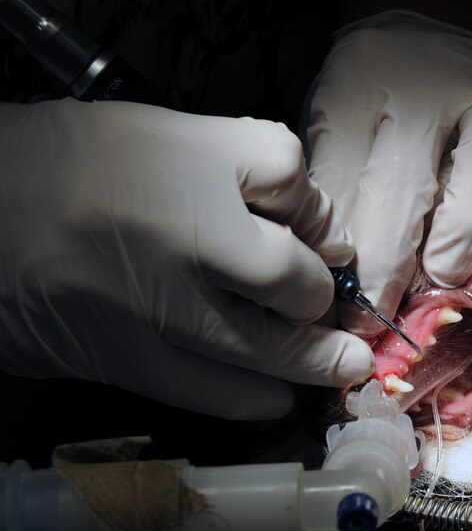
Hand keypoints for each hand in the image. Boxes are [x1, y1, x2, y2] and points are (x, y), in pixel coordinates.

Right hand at [0, 99, 373, 418]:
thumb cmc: (67, 166)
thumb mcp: (154, 133)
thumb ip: (230, 162)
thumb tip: (298, 215)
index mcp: (183, 156)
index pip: (286, 168)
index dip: (304, 197)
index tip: (296, 216)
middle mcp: (176, 230)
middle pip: (288, 272)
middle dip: (318, 291)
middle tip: (330, 303)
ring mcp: (153, 302)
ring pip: (262, 343)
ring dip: (313, 359)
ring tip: (344, 366)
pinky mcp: (125, 357)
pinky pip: (207, 390)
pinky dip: (253, 397)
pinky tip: (276, 396)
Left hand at [306, 11, 471, 332]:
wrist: (418, 40)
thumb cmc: (369, 106)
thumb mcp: (333, 134)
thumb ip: (337, 197)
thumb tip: (342, 292)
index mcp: (357, 85)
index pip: (343, 180)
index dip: (343, 257)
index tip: (346, 309)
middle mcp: (427, 81)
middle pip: (408, 177)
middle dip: (390, 259)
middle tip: (383, 309)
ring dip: (465, 231)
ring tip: (446, 273)